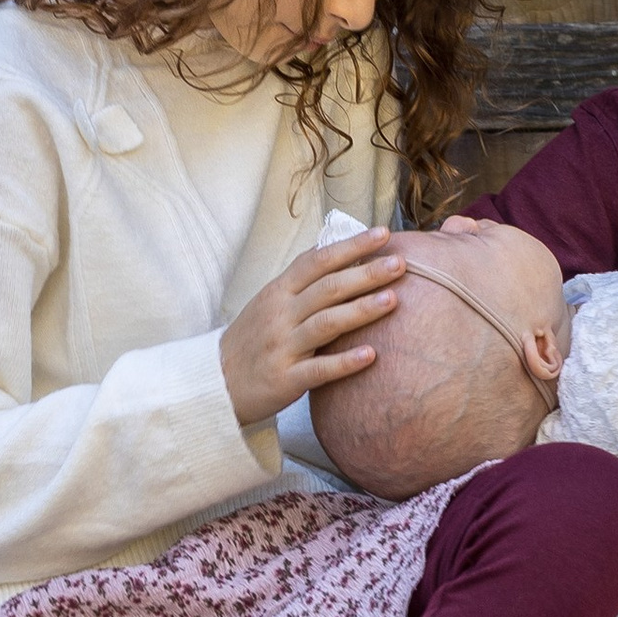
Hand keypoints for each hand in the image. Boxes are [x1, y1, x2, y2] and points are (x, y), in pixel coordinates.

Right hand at [218, 233, 404, 428]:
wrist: (216, 382)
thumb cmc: (253, 338)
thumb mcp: (270, 301)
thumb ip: (302, 280)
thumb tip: (340, 249)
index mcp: (279, 291)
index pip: (318, 260)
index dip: (351, 246)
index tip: (383, 234)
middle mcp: (281, 314)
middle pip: (328, 288)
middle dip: (366, 273)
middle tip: (401, 263)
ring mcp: (283, 347)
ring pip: (326, 323)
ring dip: (361, 310)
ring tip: (393, 300)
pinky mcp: (286, 379)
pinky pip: (319, 369)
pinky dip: (345, 362)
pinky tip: (371, 355)